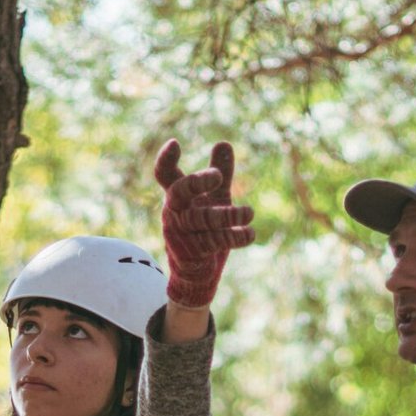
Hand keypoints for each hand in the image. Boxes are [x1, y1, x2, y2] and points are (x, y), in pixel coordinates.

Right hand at [153, 139, 256, 308]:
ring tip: (250, 212)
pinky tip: (251, 234)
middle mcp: (174, 212)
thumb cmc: (203, 229)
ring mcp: (180, 233)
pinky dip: (235, 236)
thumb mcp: (214, 198)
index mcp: (177, 197)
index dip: (166, 160)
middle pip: (180, 192)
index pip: (164, 175)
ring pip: (202, 219)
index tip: (175, 143)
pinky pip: (214, 241)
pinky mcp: (191, 252)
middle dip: (197, 182)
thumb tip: (224, 142)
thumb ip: (220, 173)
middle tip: (218, 176)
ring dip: (229, 215)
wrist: (196, 272)